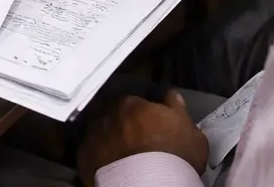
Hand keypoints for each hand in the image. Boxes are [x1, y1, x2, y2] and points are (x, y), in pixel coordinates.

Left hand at [77, 91, 208, 179]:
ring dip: (107, 139)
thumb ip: (177, 108)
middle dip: (121, 125)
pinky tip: (108, 166)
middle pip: (112, 115)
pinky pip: (89, 153)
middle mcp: (107, 115)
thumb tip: (172, 95)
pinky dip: (96, 157)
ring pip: (99, 132)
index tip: (147, 126)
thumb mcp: (190, 131)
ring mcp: (92, 135)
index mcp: (131, 104)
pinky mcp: (83, 157)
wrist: (151, 184)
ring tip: (120, 155)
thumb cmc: (175, 155)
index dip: (140, 115)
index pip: (132, 103)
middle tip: (134, 141)